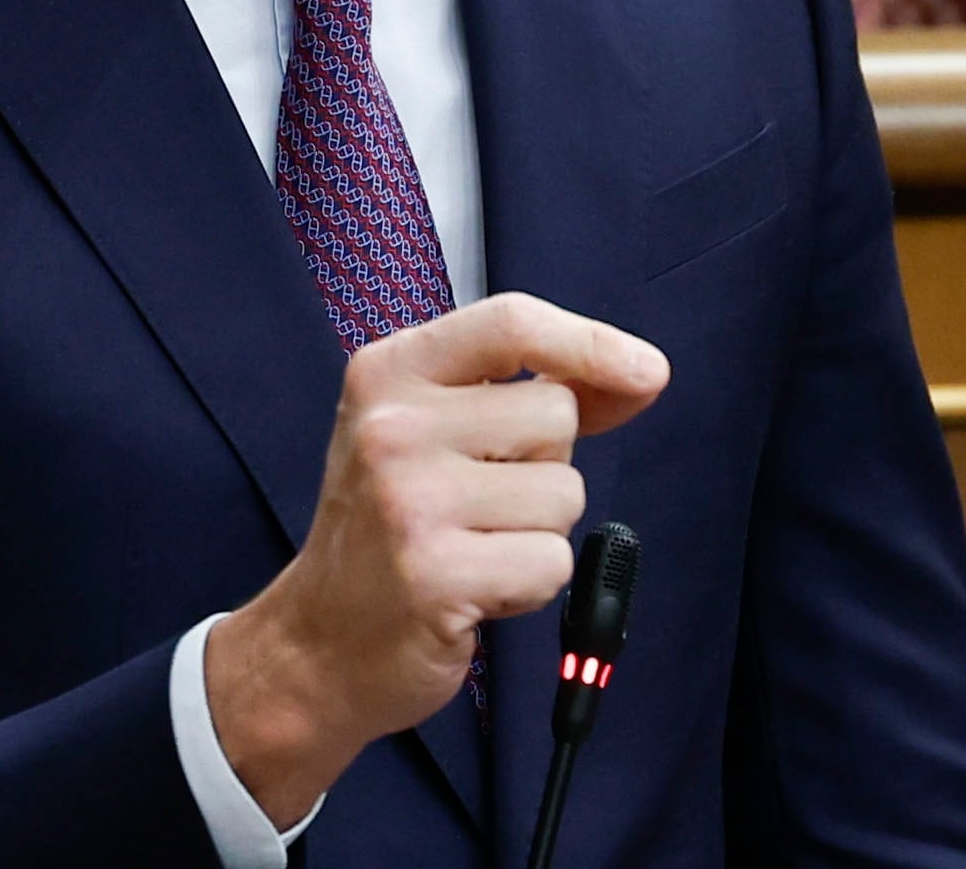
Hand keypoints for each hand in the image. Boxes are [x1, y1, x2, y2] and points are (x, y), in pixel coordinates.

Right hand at [206, 293, 669, 822]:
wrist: (317, 644)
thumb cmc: (388, 530)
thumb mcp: (429, 432)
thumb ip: (523, 393)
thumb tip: (640, 376)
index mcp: (388, 373)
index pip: (512, 322)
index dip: (592, 343)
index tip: (647, 372)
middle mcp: (393, 427)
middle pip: (555, 414)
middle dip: (544, 466)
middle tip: (478, 503)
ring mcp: (410, 500)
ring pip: (563, 493)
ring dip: (538, 532)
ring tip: (473, 547)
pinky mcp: (435, 573)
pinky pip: (551, 562)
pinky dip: (530, 586)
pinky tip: (475, 589)